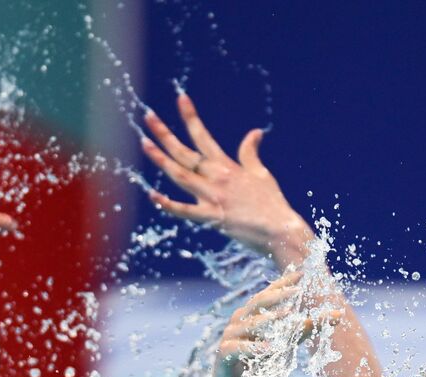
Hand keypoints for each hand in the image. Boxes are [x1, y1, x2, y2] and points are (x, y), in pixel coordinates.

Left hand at [142, 93, 313, 268]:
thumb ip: (251, 153)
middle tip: (148, 116)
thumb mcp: (262, 174)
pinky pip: (185, 211)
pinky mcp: (212, 218)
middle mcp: (217, 178)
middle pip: (185, 153)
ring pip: (180, 175)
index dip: (191, 117)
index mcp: (227, 166)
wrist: (280, 230)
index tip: (181, 98)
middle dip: (165, 133)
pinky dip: (168, 204)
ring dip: (161, 159)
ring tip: (145, 143)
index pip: (204, 136)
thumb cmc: (272, 204)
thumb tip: (256, 132)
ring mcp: (213, 198)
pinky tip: (152, 194)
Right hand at [213, 270, 331, 376]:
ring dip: (268, 320)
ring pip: (249, 324)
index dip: (283, 282)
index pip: (269, 293)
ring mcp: (230, 336)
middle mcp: (239, 320)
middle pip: (258, 303)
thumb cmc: (261, 362)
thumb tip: (339, 315)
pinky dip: (254, 347)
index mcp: (253, 313)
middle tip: (297, 291)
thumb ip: (309, 327)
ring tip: (287, 315)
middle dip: (278, 295)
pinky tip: (269, 348)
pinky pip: (238, 348)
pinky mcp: (224, 354)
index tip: (301, 273)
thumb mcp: (288, 342)